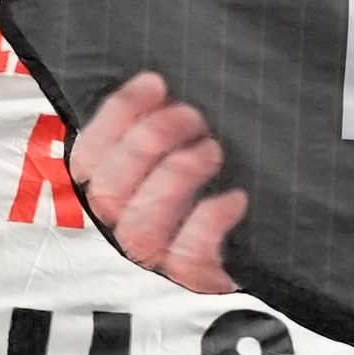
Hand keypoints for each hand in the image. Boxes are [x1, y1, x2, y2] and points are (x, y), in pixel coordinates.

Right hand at [68, 71, 245, 293]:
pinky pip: (187, 259)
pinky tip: (235, 197)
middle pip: (108, 192)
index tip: (156, 82)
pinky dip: (209, 222)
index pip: (87, 158)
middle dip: (149, 143)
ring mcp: (158, 256)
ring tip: (213, 151)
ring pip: (139, 231)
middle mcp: (127, 224)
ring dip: (174, 180)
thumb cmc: (222, 172)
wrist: (266, 233)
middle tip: (194, 117)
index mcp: (117, 185)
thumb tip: (162, 78)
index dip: (116, 117)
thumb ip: (167, 114)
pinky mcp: (194, 276)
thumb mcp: (190, 137)